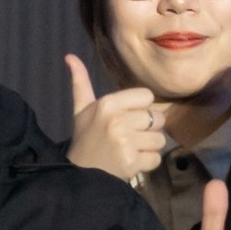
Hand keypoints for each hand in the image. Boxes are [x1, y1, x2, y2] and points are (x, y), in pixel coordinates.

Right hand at [62, 51, 167, 187]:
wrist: (79, 173)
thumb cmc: (85, 138)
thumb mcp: (81, 109)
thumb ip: (80, 82)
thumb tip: (70, 56)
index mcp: (107, 103)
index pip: (147, 97)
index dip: (141, 108)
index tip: (128, 118)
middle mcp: (117, 121)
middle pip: (157, 118)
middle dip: (148, 129)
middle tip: (130, 137)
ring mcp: (125, 143)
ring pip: (160, 139)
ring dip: (149, 147)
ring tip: (132, 149)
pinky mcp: (132, 163)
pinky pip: (156, 158)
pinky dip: (148, 162)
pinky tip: (132, 162)